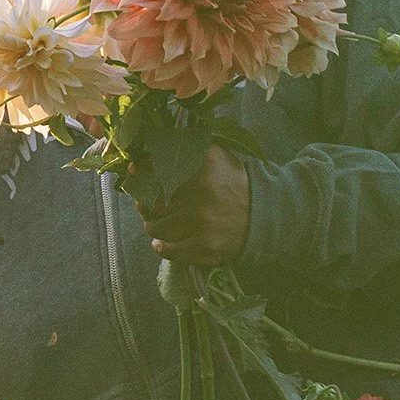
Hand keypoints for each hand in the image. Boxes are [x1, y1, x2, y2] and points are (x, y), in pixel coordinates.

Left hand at [144, 147, 250, 267]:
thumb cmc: (234, 182)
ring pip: (158, 228)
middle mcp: (199, 197)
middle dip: (143, 204)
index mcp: (200, 171)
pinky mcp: (206, 247)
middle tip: (143, 205)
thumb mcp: (215, 157)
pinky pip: (171, 250)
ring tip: (154, 224)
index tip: (133, 171)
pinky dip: (162, 247)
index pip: (156, 170)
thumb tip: (151, 150)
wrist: (265, 212)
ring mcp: (202, 224)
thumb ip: (188, 148)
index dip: (141, 171)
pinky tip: (160, 243)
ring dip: (152, 226)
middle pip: (152, 204)